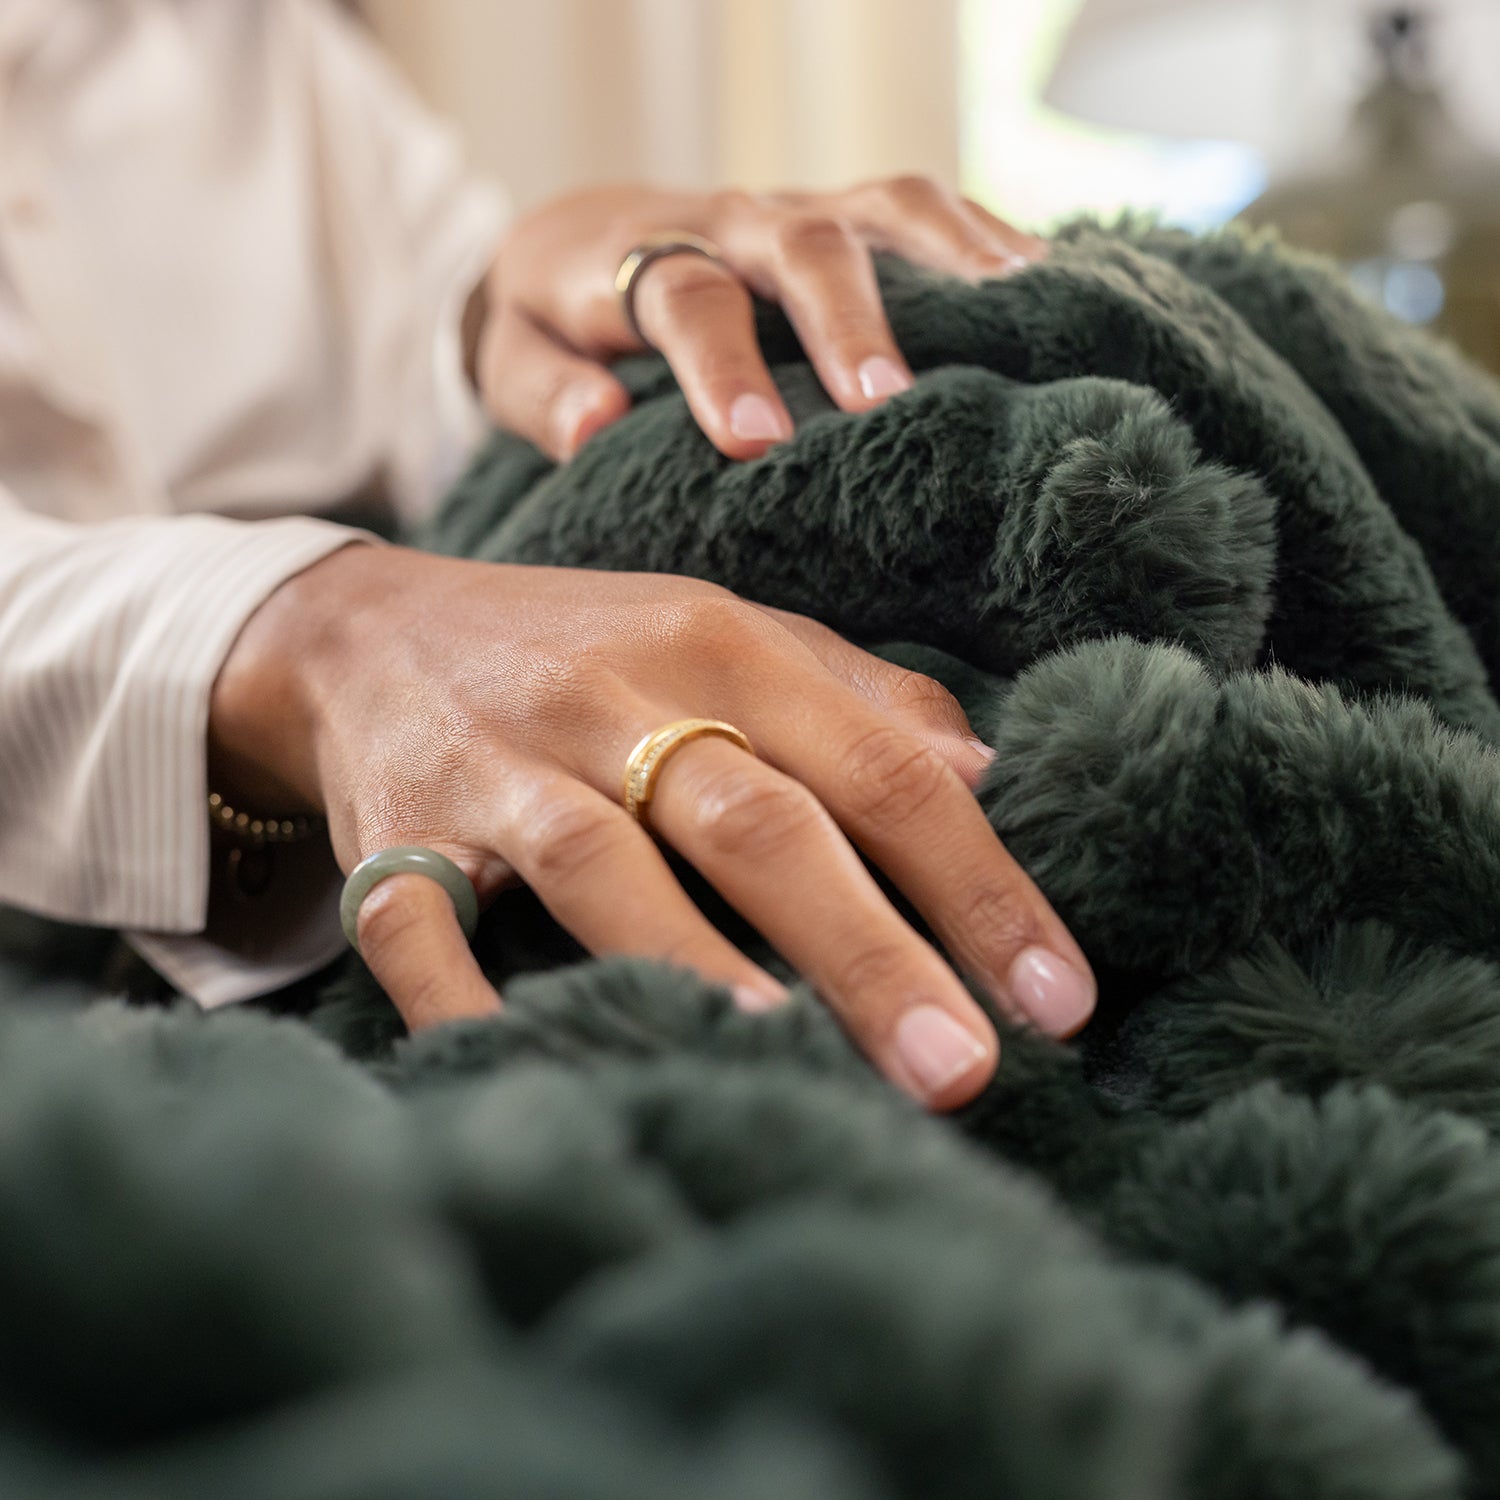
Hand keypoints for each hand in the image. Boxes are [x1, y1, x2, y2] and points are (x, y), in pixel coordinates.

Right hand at [210, 547, 1094, 1109]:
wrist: (370, 632)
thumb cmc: (588, 651)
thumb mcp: (726, 634)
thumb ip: (857, 697)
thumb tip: (985, 774)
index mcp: (720, 645)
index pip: (878, 767)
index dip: (977, 882)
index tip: (1060, 998)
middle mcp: (612, 698)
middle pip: (755, 821)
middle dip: (867, 948)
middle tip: (965, 1070)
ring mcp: (496, 767)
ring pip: (601, 865)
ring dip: (695, 961)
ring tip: (792, 1061)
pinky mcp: (398, 835)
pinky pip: (420, 926)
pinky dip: (469, 1003)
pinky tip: (541, 1069)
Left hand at [471, 180, 1044, 460]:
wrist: (580, 239)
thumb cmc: (554, 320)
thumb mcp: (513, 358)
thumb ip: (542, 392)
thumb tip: (599, 419)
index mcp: (642, 261)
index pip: (687, 300)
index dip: (722, 365)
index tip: (754, 442)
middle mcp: (734, 223)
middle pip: (802, 246)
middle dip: (848, 319)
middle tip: (886, 398)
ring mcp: (802, 211)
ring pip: (885, 207)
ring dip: (952, 257)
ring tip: (1018, 314)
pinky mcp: (849, 214)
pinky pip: (925, 210)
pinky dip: (986, 240)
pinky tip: (1045, 286)